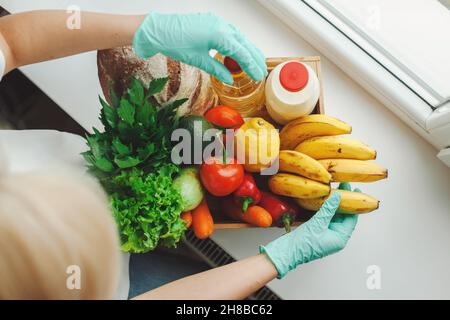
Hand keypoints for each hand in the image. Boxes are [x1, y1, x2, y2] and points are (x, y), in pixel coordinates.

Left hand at [133, 12, 266, 83]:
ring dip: (247, 50)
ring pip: (239, 37)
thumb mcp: (198, 60)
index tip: (258, 75)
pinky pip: (230, 33)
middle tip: (261, 71)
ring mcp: (216, 22)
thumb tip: (229, 79)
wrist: (156, 30)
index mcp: (220, 34)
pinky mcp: (211, 22)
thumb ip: (216, 69)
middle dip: (254, 58)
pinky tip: (239, 52)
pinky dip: (237, 43)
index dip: (251, 66)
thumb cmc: (173, 42)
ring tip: (254, 63)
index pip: (242, 53)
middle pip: (245, 43)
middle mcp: (221, 25)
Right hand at [260, 182, 358, 278]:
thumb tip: (337, 197)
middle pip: (343, 217)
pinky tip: (323, 200)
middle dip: (343, 202)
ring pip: (333, 217)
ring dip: (333, 205)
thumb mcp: (317, 224)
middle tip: (343, 187)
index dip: (353, 204)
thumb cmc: (302, 244)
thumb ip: (328, 209)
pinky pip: (324, 218)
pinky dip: (325, 209)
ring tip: (333, 191)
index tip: (354, 191)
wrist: (285, 252)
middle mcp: (335, 237)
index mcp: (339, 239)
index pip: (351, 219)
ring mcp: (325, 234)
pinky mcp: (317, 232)